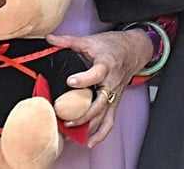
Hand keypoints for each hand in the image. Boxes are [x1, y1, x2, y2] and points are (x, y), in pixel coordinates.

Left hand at [46, 29, 153, 146]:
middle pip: (99, 102)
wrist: (134, 50)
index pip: (96, 74)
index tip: (70, 81)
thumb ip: (69, 41)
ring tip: (71, 130)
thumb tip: (49, 40)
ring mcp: (114, 94)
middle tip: (65, 116)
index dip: (84, 79)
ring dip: (88, 125)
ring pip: (103, 115)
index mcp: (106, 65)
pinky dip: (101, 134)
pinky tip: (90, 142)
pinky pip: (110, 121)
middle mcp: (111, 83)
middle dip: (82, 112)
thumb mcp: (91, 40)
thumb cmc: (113, 46)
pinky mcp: (115, 102)